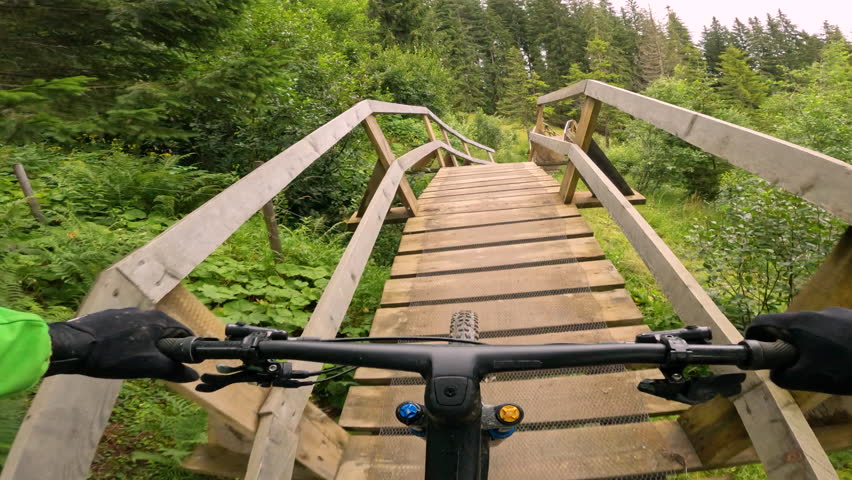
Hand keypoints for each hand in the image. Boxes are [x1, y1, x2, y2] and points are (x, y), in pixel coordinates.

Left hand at [46, 308, 198, 382]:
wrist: (72, 346)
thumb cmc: (114, 356)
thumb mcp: (148, 366)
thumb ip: (173, 370)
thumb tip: (193, 375)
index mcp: (158, 320)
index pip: (184, 333)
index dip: (187, 350)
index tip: (183, 365)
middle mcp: (145, 311)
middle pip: (165, 332)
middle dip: (165, 350)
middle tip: (156, 369)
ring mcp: (125, 313)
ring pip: (146, 332)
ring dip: (146, 347)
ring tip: (134, 364)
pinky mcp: (109, 317)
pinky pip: (128, 330)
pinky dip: (129, 343)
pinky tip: (117, 355)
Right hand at [745, 307, 851, 394]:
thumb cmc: (847, 368)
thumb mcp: (809, 378)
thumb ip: (784, 376)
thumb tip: (775, 373)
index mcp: (798, 324)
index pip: (761, 321)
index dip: (752, 336)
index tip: (754, 352)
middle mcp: (814, 313)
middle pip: (787, 325)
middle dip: (784, 345)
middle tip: (793, 366)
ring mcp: (837, 313)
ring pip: (811, 329)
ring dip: (809, 345)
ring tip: (825, 366)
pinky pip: (832, 330)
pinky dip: (830, 343)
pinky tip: (845, 360)